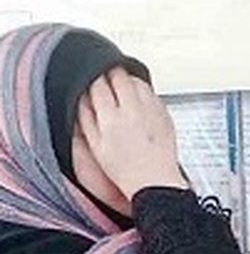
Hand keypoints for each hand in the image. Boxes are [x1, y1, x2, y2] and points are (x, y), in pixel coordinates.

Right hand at [76, 68, 187, 199]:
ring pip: (137, 81)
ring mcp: (151, 111)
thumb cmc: (125, 170)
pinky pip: (152, 93)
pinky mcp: (165, 114)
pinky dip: (143, 90)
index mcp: (111, 119)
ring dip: (128, 78)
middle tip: (106, 74)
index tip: (92, 76)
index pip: (98, 85)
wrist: (155, 182)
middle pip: (119, 76)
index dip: (93, 77)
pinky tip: (138, 98)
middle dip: (110, 72)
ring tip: (122, 85)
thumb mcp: (96, 146)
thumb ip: (87, 119)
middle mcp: (132, 111)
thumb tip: (82, 97)